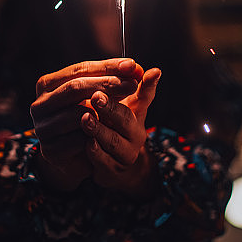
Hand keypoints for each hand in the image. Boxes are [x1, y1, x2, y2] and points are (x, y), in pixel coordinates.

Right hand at [30, 58, 142, 190]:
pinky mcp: (50, 150)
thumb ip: (123, 81)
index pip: (79, 69)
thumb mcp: (107, 96)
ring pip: (77, 114)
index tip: (132, 66)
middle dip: (106, 84)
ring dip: (102, 112)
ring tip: (121, 111)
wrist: (80, 156)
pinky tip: (106, 134)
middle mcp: (39, 104)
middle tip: (132, 84)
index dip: (107, 66)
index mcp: (48, 84)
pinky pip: (78, 140)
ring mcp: (42, 128)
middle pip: (75, 87)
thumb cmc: (92, 118)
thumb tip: (147, 71)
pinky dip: (95, 136)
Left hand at [80, 68, 161, 196]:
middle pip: (125, 121)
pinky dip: (95, 152)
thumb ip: (136, 88)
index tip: (135, 77)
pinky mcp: (111, 171)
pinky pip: (103, 162)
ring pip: (113, 142)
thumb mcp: (129, 107)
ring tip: (85, 118)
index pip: (141, 99)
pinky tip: (86, 142)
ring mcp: (124, 156)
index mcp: (138, 117)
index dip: (141, 88)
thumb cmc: (118, 128)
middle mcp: (135, 137)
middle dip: (110, 109)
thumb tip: (155, 70)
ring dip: (99, 130)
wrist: (118, 165)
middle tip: (96, 96)